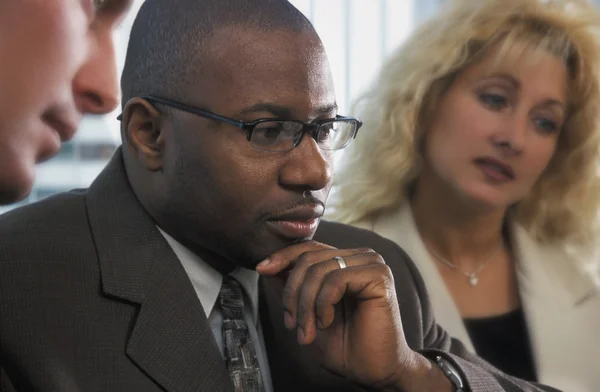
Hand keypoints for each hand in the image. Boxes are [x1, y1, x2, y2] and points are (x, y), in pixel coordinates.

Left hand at [256, 240, 422, 389]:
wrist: (374, 371)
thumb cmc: (345, 345)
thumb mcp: (307, 313)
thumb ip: (292, 288)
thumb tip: (266, 266)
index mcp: (345, 261)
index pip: (308, 247)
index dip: (282, 256)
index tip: (261, 269)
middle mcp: (360, 257)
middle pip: (309, 258)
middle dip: (292, 294)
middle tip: (292, 325)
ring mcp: (371, 264)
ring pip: (320, 270)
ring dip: (305, 305)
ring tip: (308, 330)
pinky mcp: (379, 276)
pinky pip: (336, 279)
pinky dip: (323, 304)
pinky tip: (325, 322)